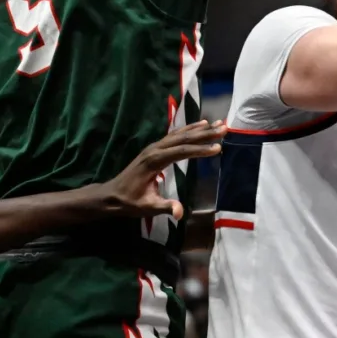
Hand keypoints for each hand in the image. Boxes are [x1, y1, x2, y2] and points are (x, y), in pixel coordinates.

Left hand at [100, 120, 226, 220]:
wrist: (112, 195)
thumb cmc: (130, 202)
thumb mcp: (148, 207)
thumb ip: (165, 207)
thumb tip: (180, 213)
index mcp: (154, 161)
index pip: (182, 152)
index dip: (200, 150)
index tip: (218, 147)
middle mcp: (155, 149)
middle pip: (183, 138)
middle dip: (205, 134)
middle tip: (224, 128)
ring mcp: (154, 147)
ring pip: (179, 134)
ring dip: (199, 129)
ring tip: (217, 124)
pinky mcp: (155, 149)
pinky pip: (174, 136)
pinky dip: (188, 130)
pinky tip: (199, 126)